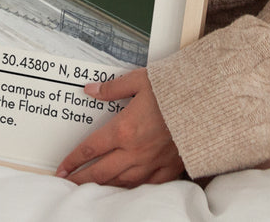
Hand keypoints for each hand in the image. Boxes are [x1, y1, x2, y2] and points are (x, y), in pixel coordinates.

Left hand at [55, 68, 183, 186]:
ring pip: (121, 182)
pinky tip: (125, 188)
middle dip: (81, 179)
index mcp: (124, 129)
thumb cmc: (175, 90)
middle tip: (68, 183)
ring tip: (91, 188)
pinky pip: (146, 185)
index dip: (73, 160)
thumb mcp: (139, 81)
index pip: (91, 149)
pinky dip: (132, 188)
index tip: (62, 167)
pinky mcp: (169, 168)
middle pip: (101, 172)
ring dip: (103, 186)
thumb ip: (112, 88)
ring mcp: (152, 163)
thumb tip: (91, 90)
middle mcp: (135, 151)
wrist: (206, 103)